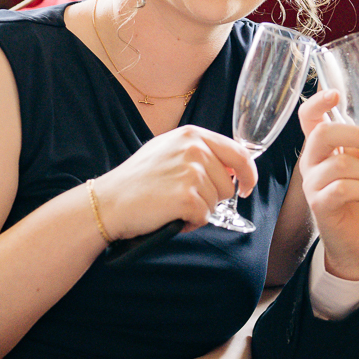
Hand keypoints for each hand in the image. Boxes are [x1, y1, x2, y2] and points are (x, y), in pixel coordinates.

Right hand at [93, 125, 259, 239]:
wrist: (109, 201)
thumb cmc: (137, 180)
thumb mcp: (168, 151)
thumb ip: (199, 152)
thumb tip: (231, 168)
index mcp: (192, 135)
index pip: (238, 153)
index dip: (249, 174)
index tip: (247, 187)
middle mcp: (195, 149)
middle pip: (229, 184)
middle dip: (212, 198)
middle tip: (182, 198)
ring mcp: (192, 172)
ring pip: (217, 202)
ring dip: (198, 210)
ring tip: (171, 205)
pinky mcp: (188, 197)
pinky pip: (204, 217)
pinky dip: (190, 223)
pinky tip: (170, 215)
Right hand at [294, 89, 358, 280]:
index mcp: (325, 147)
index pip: (309, 117)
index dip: (317, 102)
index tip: (335, 94)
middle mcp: (313, 162)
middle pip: (322, 133)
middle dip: (355, 134)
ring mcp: (313, 184)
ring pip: (339, 163)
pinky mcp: (319, 204)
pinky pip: (342, 188)